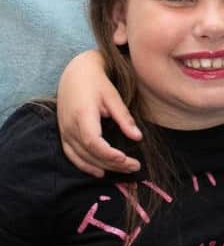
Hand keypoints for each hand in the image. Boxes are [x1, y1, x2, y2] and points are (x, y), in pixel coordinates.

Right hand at [57, 50, 142, 176]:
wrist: (75, 73)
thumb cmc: (96, 82)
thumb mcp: (113, 96)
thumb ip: (124, 118)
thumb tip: (138, 137)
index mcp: (82, 115)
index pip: (93, 142)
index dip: (108, 154)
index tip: (126, 159)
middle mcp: (69, 126)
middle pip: (90, 153)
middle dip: (113, 164)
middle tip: (135, 167)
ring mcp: (64, 131)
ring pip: (82, 157)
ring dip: (103, 167)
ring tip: (125, 170)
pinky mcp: (64, 134)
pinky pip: (72, 155)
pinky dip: (85, 166)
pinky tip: (100, 172)